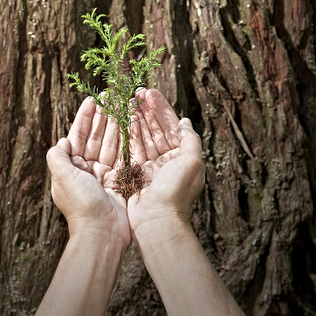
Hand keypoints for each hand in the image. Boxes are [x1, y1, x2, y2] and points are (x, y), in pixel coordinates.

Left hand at [46, 96, 130, 246]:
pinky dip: (127, 138)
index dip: (85, 117)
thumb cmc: (80, 205)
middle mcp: (87, 169)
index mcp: (71, 167)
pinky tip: (131, 123)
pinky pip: (124, 154)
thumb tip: (62, 141)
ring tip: (122, 104)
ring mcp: (105, 174)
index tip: (92, 99)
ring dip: (116, 123)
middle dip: (103, 115)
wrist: (102, 234)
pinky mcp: (120, 180)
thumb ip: (58, 156)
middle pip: (96, 136)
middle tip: (111, 96)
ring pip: (111, 142)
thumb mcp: (62, 177)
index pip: (78, 135)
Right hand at [127, 89, 204, 236]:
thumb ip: (191, 140)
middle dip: (147, 109)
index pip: (171, 125)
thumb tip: (185, 122)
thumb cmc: (176, 193)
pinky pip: (131, 149)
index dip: (160, 107)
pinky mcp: (136, 173)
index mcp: (182, 156)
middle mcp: (167, 159)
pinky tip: (122, 120)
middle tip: (136, 92)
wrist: (157, 223)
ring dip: (136, 117)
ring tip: (127, 101)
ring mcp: (150, 167)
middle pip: (156, 128)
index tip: (148, 92)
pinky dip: (127, 133)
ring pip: (142, 135)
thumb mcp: (192, 163)